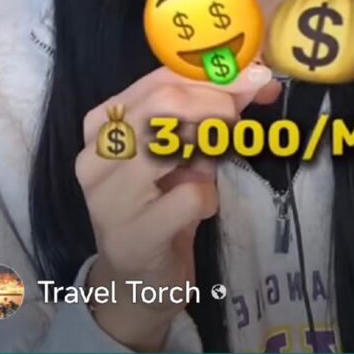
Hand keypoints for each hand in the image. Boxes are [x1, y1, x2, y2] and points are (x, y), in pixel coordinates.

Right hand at [76, 62, 280, 350]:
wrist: (136, 280)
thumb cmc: (161, 202)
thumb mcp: (182, 150)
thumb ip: (211, 111)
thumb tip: (257, 77)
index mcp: (102, 123)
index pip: (160, 78)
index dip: (214, 74)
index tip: (255, 78)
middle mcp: (96, 154)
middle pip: (164, 102)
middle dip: (216, 104)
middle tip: (238, 124)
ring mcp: (109, 196)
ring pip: (171, 143)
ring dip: (211, 148)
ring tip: (216, 162)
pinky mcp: (134, 234)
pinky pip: (190, 195)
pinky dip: (210, 197)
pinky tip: (201, 209)